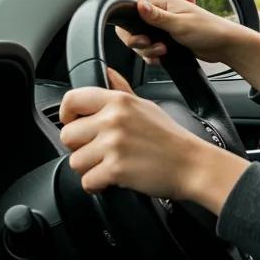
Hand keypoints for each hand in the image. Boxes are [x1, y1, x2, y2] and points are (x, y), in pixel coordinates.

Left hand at [59, 68, 247, 210]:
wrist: (192, 164)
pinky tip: (113, 179)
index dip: (67, 115)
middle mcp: (113, 119)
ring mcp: (113, 144)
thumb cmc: (170, 138)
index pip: (72, 99)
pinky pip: (87, 181)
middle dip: (80, 147)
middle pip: (68, 135)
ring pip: (75, 161)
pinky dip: (98, 185)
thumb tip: (107, 73)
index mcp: (119, 101)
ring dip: (89, 168)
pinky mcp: (115, 169)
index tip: (74, 124)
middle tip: (99, 151)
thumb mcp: (146, 106)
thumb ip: (121, 90)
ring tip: (109, 165)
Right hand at [117, 0, 259, 91]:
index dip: (129, 23)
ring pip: (141, 40)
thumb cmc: (208, 30)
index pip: (133, 6)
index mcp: (163, 1)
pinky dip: (152, 55)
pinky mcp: (166, 39)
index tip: (138, 36)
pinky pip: (150, 48)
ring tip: (163, 51)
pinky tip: (161, 57)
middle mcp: (161, 12)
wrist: (224, 46)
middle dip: (139, 41)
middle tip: (152, 46)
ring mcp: (163, 26)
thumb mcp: (180, 24)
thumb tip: (139, 4)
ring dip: (148, 50)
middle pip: (133, 27)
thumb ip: (157, 17)